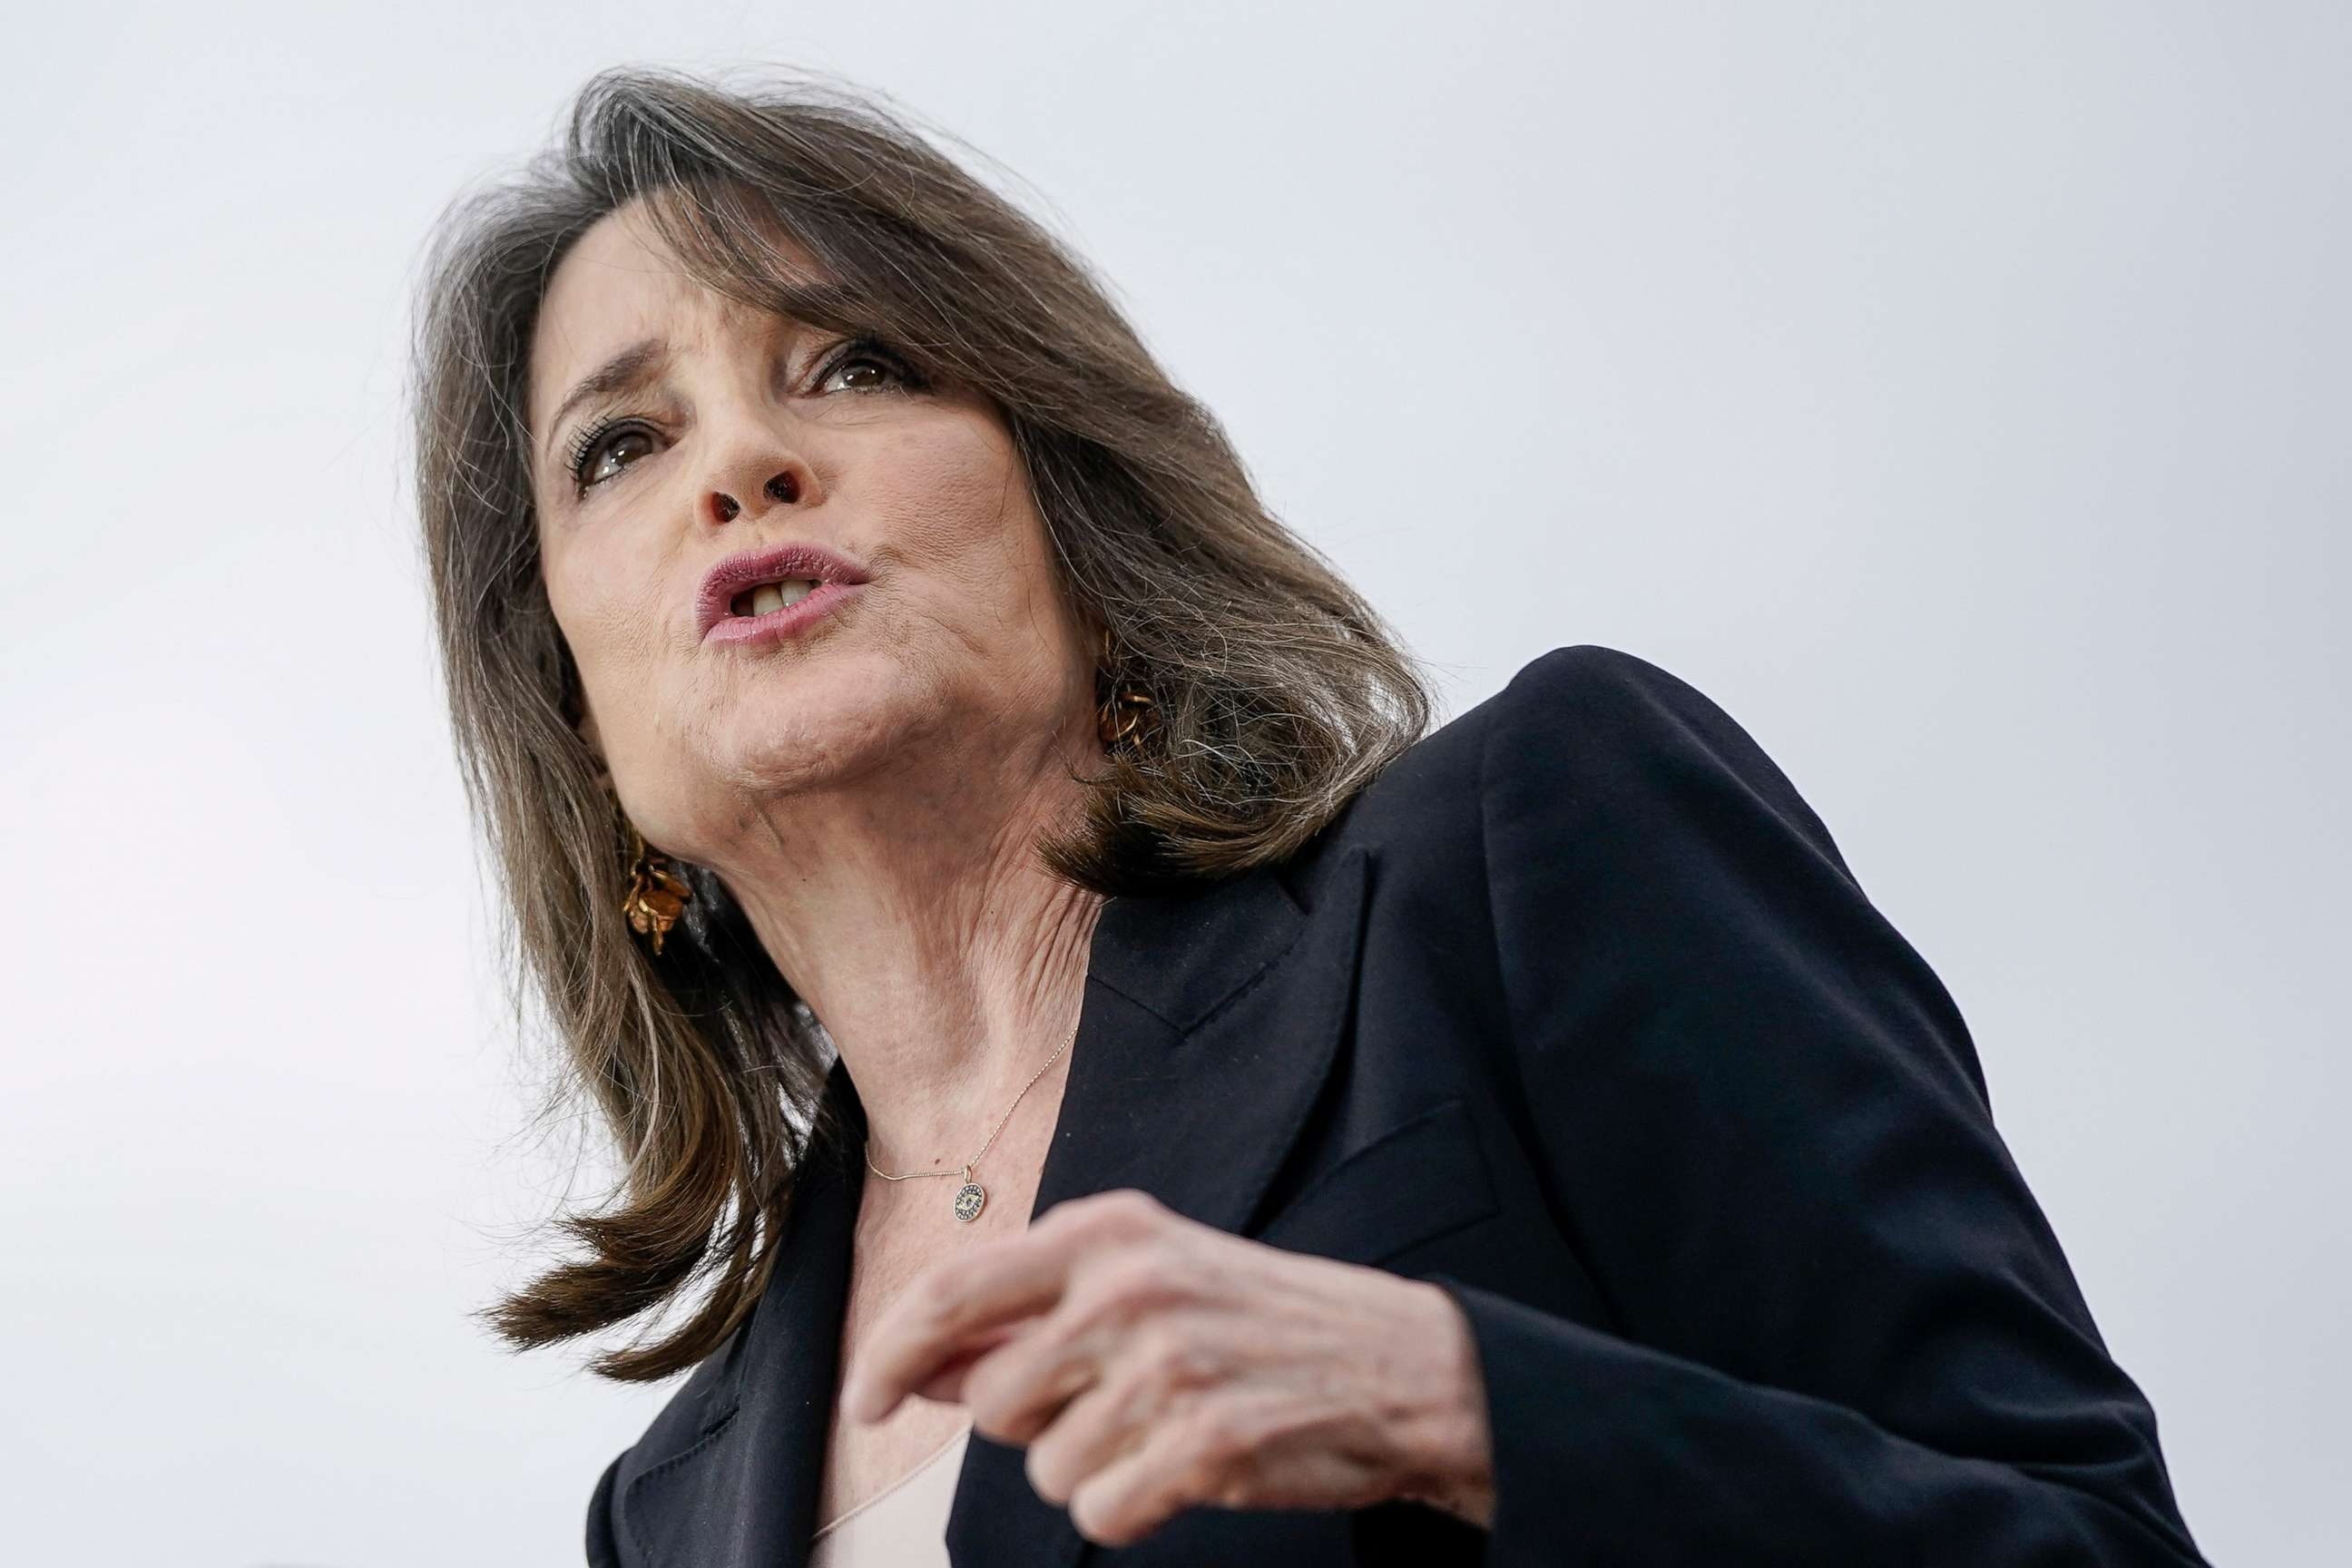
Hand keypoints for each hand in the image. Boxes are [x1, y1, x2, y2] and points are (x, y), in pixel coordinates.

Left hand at [838, 1188, 1495, 1546]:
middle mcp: (1128, 1288)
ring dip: (1093, 1467)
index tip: (864, 1401)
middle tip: (1113, 1399)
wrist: (1400, 1366)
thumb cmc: (1260, 1320)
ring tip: (1166, 1425)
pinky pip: (1100, 1514)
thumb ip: (1033, 1311)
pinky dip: (1132, 1507)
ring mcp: (1167, 1366)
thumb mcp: (1148, 1275)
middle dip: (1035, 1422)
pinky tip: (1185, 1466)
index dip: (890, 1355)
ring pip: (1047, 1468)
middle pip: (994, 1401)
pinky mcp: (1203, 1445)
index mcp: (1107, 1233)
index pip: (952, 1291)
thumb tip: (929, 1365)